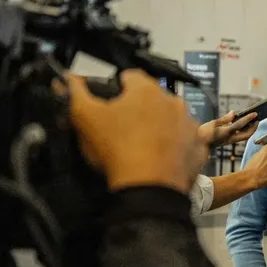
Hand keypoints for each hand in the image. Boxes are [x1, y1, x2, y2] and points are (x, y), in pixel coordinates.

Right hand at [67, 70, 206, 192]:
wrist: (148, 189)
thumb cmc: (119, 152)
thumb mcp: (85, 119)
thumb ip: (74, 93)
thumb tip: (67, 79)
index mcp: (146, 90)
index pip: (129, 77)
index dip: (116, 89)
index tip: (110, 104)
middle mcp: (173, 102)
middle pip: (152, 99)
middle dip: (140, 110)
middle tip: (124, 130)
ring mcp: (189, 125)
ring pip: (172, 119)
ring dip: (160, 127)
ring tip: (142, 146)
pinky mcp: (199, 148)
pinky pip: (187, 142)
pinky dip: (177, 147)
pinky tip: (162, 158)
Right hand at [199, 111, 258, 146]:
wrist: (197, 144)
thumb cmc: (202, 133)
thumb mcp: (213, 123)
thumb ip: (225, 119)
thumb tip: (233, 113)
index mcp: (226, 133)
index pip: (240, 125)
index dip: (248, 118)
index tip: (255, 114)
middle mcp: (229, 138)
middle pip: (246, 135)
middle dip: (253, 128)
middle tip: (257, 120)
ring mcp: (229, 141)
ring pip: (243, 136)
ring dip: (249, 130)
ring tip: (252, 121)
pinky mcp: (227, 141)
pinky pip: (238, 136)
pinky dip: (243, 130)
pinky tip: (242, 124)